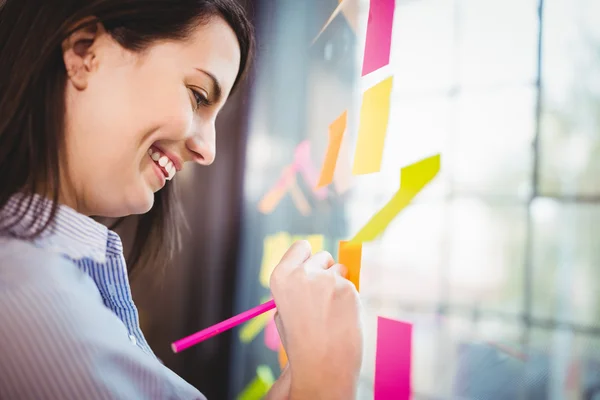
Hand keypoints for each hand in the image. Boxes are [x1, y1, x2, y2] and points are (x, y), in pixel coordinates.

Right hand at [270, 241, 362, 398]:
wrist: (321, 366)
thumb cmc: (302, 342)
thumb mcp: (284, 311)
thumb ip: (296, 286)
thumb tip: (317, 267)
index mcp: (281, 277)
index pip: (301, 247)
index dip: (309, 258)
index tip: (313, 269)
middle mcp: (301, 273)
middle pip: (323, 256)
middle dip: (326, 271)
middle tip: (323, 299)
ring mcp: (325, 279)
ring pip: (340, 270)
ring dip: (340, 284)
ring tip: (331, 312)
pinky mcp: (347, 288)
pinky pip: (352, 286)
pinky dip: (350, 299)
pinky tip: (342, 318)